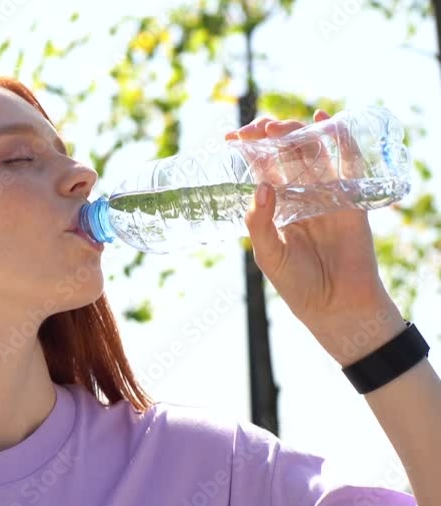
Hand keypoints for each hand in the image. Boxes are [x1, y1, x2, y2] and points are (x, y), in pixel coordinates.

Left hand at [225, 110, 403, 363]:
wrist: (337, 306)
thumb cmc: (297, 284)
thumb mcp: (268, 255)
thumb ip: (260, 222)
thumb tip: (262, 185)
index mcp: (276, 206)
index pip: (260, 168)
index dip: (248, 150)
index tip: (231, 137)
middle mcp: (299, 195)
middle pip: (285, 154)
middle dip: (272, 136)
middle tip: (259, 128)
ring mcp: (326, 194)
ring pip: (312, 154)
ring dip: (298, 134)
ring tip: (283, 125)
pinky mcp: (351, 199)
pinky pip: (346, 164)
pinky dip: (338, 140)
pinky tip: (325, 122)